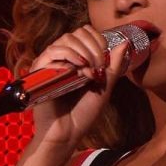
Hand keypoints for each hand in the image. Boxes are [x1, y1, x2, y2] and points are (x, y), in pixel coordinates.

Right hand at [28, 24, 128, 147]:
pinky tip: (80, 69)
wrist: (67, 132)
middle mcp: (62, 58)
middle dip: (93, 47)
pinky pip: (52, 52)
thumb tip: (125, 42)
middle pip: (77, 33)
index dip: (98, 40)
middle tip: (99, 67)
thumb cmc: (84, 113)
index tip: (105, 59)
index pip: (85, 33)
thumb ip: (114, 65)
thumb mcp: (104, 86)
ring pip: (66, 40)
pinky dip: (70, 56)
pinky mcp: (39, 70)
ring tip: (90, 71)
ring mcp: (50, 63)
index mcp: (76, 59)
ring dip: (84, 52)